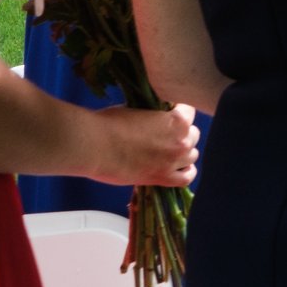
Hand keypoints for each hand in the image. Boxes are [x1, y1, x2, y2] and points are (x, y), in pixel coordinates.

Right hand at [81, 102, 197, 188]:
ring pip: (192, 155)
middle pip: (193, 135)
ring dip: (182, 152)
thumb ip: (155, 115)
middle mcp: (182, 140)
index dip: (178, 112)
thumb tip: (157, 116)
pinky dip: (186, 173)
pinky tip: (178, 169)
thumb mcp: (138, 109)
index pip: (190, 113)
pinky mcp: (163, 177)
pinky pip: (186, 178)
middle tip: (164, 135)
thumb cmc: (110, 123)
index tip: (168, 114)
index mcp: (177, 120)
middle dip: (181, 133)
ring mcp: (174, 160)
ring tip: (167, 152)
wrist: (93, 145)